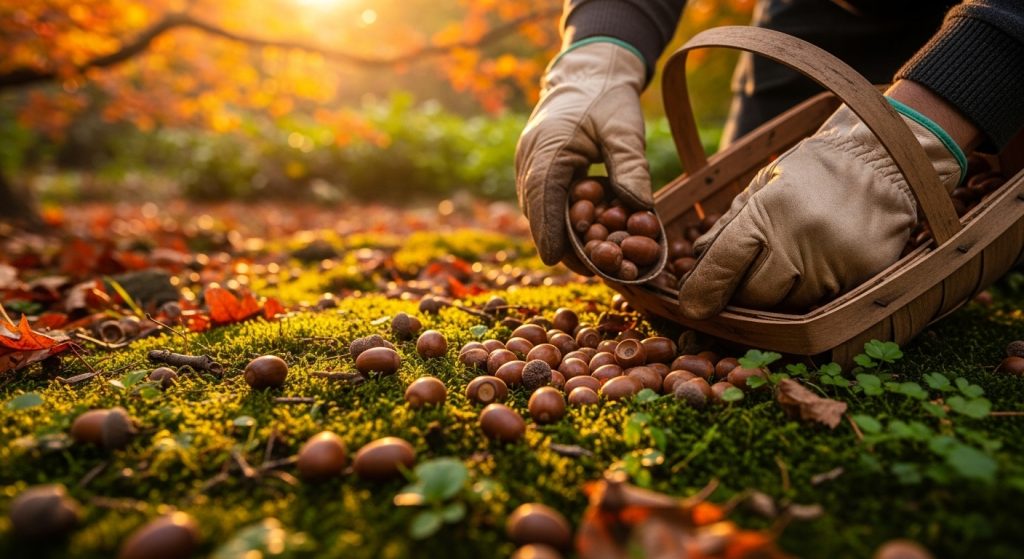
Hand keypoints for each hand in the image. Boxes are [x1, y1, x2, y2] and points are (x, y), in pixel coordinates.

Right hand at [516, 41, 653, 269]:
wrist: (589, 73)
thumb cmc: (608, 97)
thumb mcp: (624, 129)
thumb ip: (631, 167)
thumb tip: (640, 210)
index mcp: (547, 148)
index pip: (541, 197)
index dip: (547, 231)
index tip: (555, 260)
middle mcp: (530, 160)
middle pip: (539, 212)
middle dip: (563, 244)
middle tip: (592, 270)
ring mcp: (529, 166)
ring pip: (541, 211)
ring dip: (564, 235)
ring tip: (594, 260)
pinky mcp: (538, 170)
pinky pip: (547, 202)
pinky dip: (564, 220)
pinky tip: (589, 235)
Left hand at [677, 101, 963, 318]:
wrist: (885, 160)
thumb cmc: (813, 172)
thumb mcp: (763, 186)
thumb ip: (729, 226)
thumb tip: (696, 262)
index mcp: (769, 210)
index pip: (723, 264)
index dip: (702, 290)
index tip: (691, 305)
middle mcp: (802, 238)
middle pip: (755, 296)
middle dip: (744, 293)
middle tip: (746, 278)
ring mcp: (836, 260)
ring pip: (789, 306)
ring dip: (780, 295)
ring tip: (788, 264)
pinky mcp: (864, 275)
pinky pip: (824, 304)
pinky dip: (811, 295)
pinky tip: (815, 268)